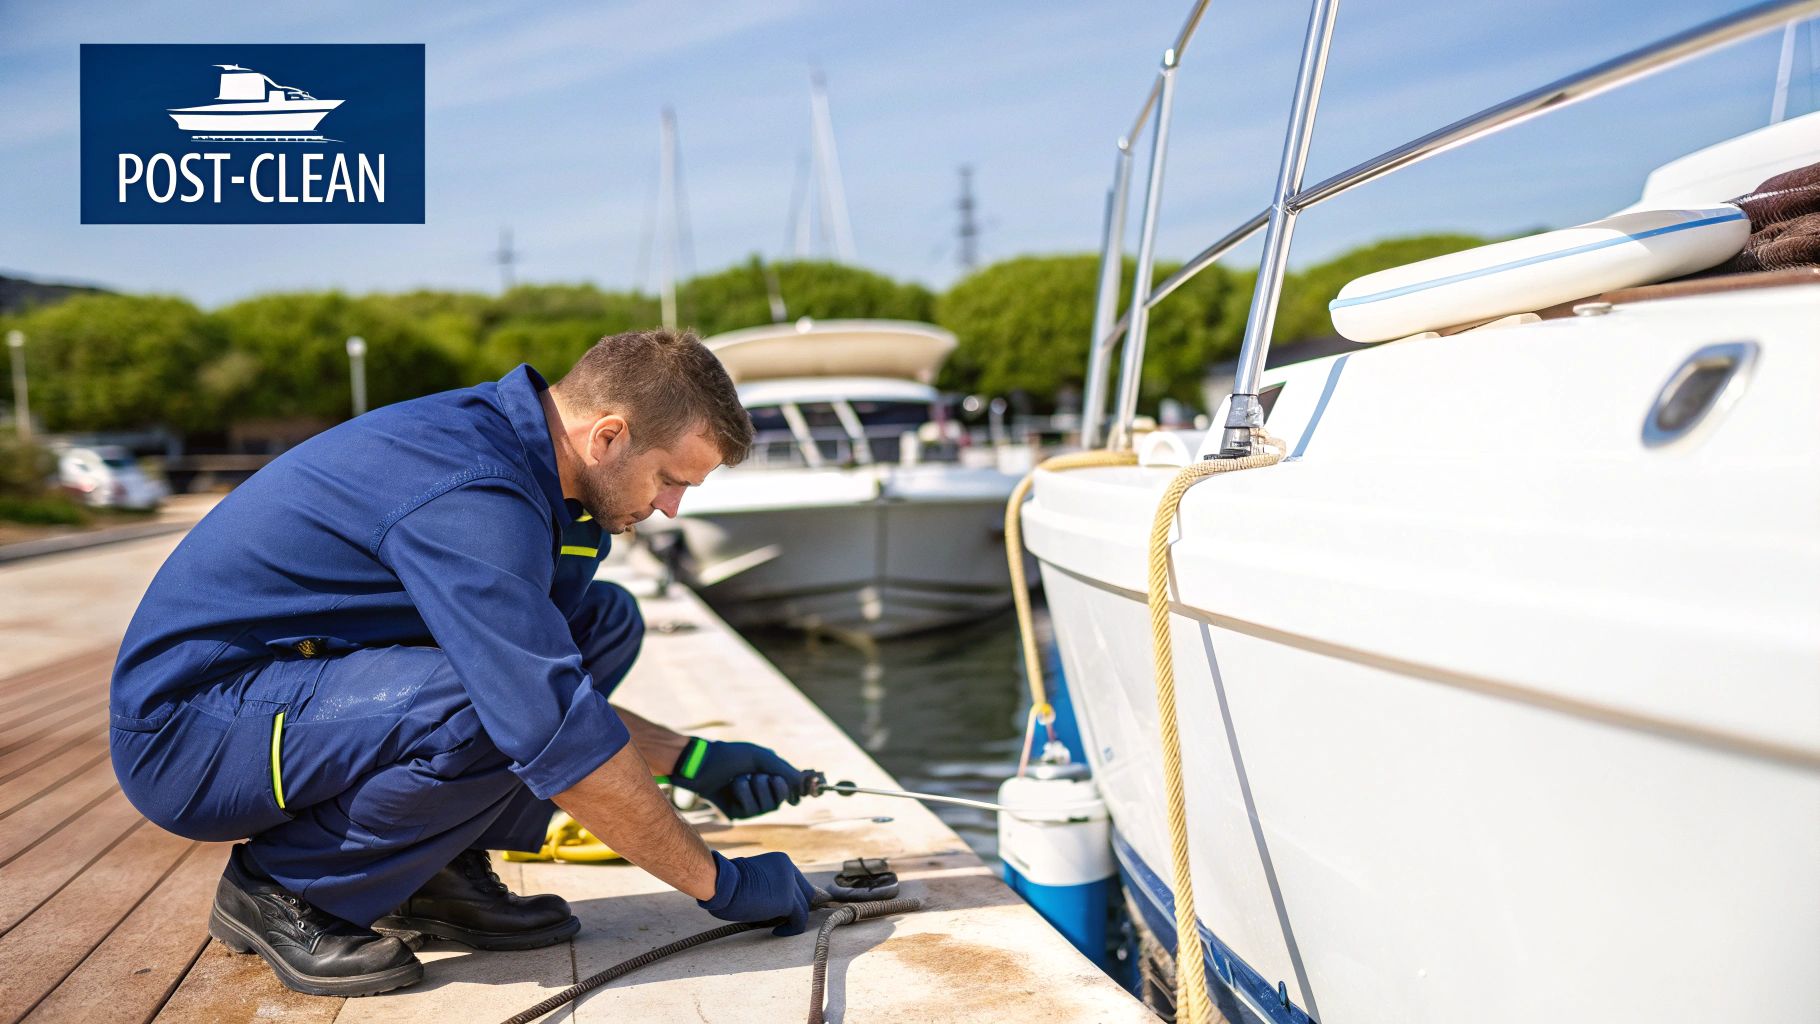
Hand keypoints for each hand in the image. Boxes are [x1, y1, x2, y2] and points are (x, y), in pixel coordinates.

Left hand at [671, 739, 804, 818]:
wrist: (700, 764)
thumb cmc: (729, 756)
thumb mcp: (760, 758)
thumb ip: (784, 771)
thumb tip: (807, 784)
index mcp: (769, 776)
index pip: (792, 788)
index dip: (800, 789)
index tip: (811, 786)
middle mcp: (762, 792)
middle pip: (782, 798)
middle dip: (772, 784)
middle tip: (758, 774)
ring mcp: (750, 804)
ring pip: (768, 805)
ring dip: (754, 787)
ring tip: (739, 778)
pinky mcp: (738, 814)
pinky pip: (751, 809)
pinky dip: (743, 794)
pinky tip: (731, 786)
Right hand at [697, 851, 816, 934]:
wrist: (722, 883)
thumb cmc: (727, 882)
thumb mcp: (753, 876)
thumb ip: (767, 883)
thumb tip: (772, 901)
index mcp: (781, 861)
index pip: (798, 881)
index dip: (795, 896)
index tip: (786, 910)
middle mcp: (789, 870)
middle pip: (806, 893)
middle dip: (799, 907)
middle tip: (788, 920)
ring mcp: (790, 886)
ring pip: (803, 908)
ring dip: (793, 920)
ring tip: (779, 927)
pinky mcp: (788, 902)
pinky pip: (799, 920)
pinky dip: (791, 929)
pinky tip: (778, 932)